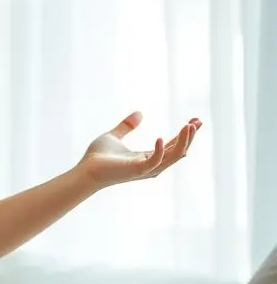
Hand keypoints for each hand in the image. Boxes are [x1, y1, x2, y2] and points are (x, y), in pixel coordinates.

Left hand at [78, 111, 201, 188]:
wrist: (85, 170)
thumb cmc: (97, 157)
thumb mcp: (114, 136)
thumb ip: (126, 126)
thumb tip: (139, 112)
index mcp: (147, 157)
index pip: (172, 145)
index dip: (184, 134)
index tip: (195, 120)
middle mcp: (150, 164)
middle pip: (178, 151)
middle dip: (189, 137)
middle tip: (198, 121)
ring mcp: (145, 169)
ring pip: (172, 157)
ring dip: (182, 142)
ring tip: (189, 126)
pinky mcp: (136, 170)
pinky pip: (154, 162)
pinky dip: (159, 150)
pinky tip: (161, 137)